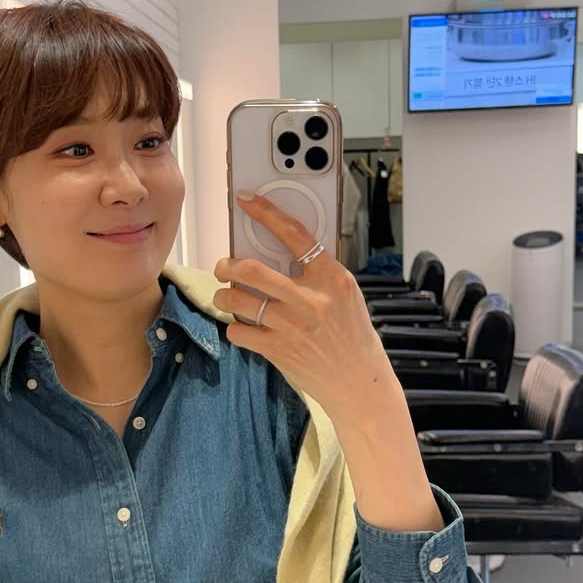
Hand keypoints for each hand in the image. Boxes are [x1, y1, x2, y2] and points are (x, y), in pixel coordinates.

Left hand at [213, 191, 395, 416]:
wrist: (359, 381)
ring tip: (226, 297)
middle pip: (252, 269)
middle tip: (223, 267)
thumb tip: (276, 255)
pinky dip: (235, 328)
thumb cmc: (351, 335)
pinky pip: (239, 331)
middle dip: (228, 265)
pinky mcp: (279, 350)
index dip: (266, 213)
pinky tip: (243, 327)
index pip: (295, 234)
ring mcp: (292, 326)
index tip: (247, 201)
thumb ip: (316, 274)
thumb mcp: (344, 295)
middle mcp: (311, 299)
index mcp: (331, 278)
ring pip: (237, 300)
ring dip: (224, 297)